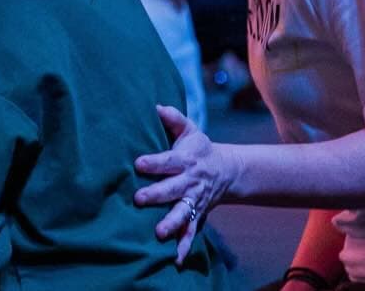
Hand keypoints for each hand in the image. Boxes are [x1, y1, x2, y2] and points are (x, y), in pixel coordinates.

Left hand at [134, 105, 234, 264]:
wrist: (226, 171)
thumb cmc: (199, 149)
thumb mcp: (190, 131)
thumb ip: (174, 119)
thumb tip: (157, 107)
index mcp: (186, 160)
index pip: (168, 161)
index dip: (154, 162)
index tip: (138, 163)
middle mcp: (190, 182)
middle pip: (173, 189)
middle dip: (157, 194)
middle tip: (139, 199)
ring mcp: (194, 201)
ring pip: (183, 213)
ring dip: (171, 223)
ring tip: (158, 232)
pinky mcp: (197, 215)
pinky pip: (191, 232)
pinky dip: (184, 246)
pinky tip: (176, 259)